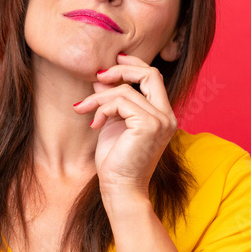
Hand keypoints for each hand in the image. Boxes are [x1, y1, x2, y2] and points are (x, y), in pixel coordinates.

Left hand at [72, 53, 176, 195]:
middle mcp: (167, 116)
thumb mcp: (112, 124)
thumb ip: (111, 101)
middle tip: (98, 75)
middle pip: (149, 73)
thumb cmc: (115, 161)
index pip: (153, 77)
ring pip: (125, 90)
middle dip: (121, 69)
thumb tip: (100, 78)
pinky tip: (94, 124)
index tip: (112, 62)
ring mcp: (160, 120)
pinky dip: (102, 109)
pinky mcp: (148, 125)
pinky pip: (119, 102)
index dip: (133, 64)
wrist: (119, 189)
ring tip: (84, 110)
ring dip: (98, 97)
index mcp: (162, 114)